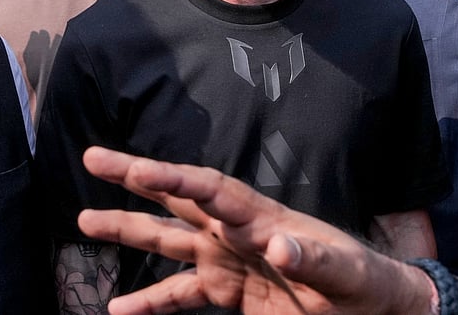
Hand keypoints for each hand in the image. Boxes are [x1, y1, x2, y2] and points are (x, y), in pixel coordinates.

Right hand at [76, 147, 434, 314]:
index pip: (209, 190)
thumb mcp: (344, 271)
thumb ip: (313, 257)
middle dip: (136, 178)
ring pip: (168, 241)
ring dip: (128, 230)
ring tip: (84, 221)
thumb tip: (277, 244)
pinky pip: (180, 294)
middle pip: (177, 199)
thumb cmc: (363, 281)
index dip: (173, 178)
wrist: (373, 305)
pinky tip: (118, 308)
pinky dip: (150, 302)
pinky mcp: (228, 291)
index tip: (138, 169)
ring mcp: (228, 259)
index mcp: (261, 217)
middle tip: (92, 158)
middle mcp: (235, 231)